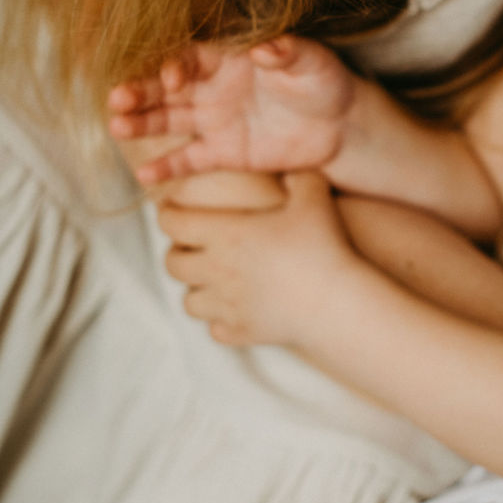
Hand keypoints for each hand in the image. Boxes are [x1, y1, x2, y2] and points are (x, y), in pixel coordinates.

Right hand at [108, 36, 356, 183]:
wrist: (341, 125)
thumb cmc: (325, 81)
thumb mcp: (312, 61)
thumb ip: (287, 52)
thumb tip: (264, 47)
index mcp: (228, 57)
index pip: (190, 57)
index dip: (175, 64)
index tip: (171, 78)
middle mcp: (212, 86)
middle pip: (167, 87)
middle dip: (141, 91)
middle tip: (116, 99)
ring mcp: (214, 120)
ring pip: (169, 120)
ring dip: (141, 123)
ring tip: (116, 127)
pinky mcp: (222, 152)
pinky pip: (189, 160)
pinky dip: (167, 167)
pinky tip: (144, 174)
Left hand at [158, 169, 355, 348]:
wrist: (335, 302)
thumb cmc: (323, 246)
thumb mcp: (314, 197)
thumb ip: (298, 177)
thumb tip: (289, 170)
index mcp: (225, 234)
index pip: (173, 223)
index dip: (168, 213)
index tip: (171, 208)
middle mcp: (216, 271)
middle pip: (172, 264)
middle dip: (177, 252)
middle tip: (192, 244)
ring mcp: (226, 306)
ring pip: (188, 301)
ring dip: (195, 288)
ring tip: (212, 280)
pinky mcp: (242, 332)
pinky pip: (215, 329)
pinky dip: (220, 320)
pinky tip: (236, 308)